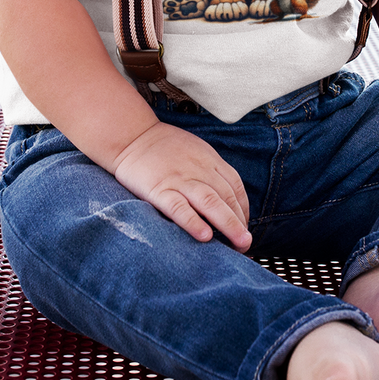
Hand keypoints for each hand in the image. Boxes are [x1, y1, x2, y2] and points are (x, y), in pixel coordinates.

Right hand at [113, 122, 251, 250]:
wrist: (132, 136)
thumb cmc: (164, 147)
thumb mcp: (196, 150)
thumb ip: (211, 170)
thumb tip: (227, 197)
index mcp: (209, 160)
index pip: (235, 187)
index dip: (243, 209)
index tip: (244, 227)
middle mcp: (199, 170)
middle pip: (227, 197)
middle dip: (240, 222)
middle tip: (246, 243)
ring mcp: (179, 180)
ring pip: (210, 202)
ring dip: (228, 224)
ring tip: (238, 243)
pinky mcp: (158, 189)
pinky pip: (178, 207)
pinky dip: (193, 221)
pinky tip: (204, 236)